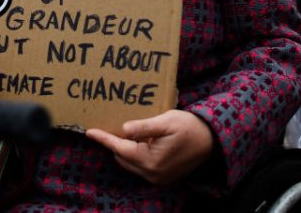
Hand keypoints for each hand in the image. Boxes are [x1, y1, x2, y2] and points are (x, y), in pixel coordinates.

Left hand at [86, 110, 213, 184]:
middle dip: (116, 142)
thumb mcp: (166, 122)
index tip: (89, 131)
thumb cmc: (189, 127)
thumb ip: (144, 127)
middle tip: (113, 125)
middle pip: (122, 157)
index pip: (119, 148)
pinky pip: (141, 166)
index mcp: (150, 160)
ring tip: (131, 132)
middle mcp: (151, 173)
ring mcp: (158, 178)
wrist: (212, 140)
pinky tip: (143, 141)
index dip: (104, 138)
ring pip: (130, 163)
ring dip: (127, 149)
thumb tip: (124, 129)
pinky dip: (137, 154)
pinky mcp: (163, 177)